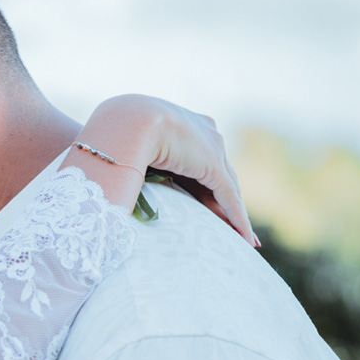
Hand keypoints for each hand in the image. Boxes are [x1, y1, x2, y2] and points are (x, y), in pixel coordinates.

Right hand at [76, 94, 257, 246]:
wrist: (127, 121)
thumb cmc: (116, 133)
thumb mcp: (133, 149)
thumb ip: (140, 162)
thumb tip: (123, 180)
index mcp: (185, 124)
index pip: (198, 160)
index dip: (202, 184)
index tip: (203, 204)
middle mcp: (205, 132)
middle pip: (218, 174)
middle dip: (222, 201)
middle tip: (227, 226)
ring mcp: (212, 148)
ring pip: (227, 187)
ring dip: (232, 214)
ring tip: (237, 238)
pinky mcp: (213, 166)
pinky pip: (229, 197)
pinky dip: (237, 218)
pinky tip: (243, 238)